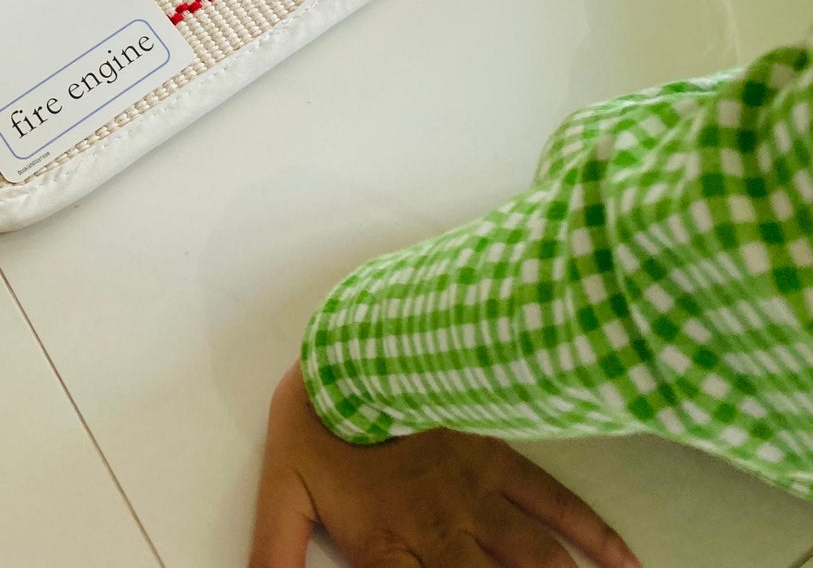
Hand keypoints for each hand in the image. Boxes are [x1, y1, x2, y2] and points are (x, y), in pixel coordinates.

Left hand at [250, 365, 640, 567]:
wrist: (345, 350)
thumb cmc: (315, 427)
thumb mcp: (280, 495)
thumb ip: (272, 554)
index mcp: (391, 547)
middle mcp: (444, 532)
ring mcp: (477, 497)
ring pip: (536, 562)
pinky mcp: (496, 459)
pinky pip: (553, 504)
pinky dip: (593, 536)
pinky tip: (625, 563)